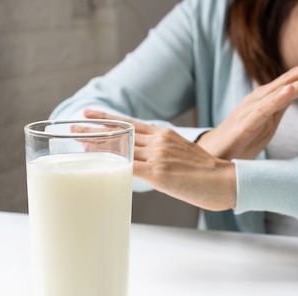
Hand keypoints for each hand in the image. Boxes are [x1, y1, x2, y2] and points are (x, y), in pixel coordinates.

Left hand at [79, 110, 235, 210]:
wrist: (224, 180)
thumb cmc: (206, 173)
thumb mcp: (182, 154)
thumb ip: (162, 154)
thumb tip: (144, 163)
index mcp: (164, 134)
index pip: (130, 123)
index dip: (108, 118)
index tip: (89, 113)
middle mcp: (159, 140)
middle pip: (121, 132)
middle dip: (95, 130)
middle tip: (73, 126)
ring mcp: (158, 156)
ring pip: (122, 147)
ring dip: (99, 147)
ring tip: (80, 145)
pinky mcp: (159, 173)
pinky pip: (130, 167)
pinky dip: (113, 165)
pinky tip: (99, 165)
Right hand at [198, 51, 297, 159]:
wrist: (212, 157)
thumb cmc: (240, 141)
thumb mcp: (266, 123)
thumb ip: (279, 107)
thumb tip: (296, 94)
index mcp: (268, 98)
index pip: (294, 80)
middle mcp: (260, 98)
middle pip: (290, 79)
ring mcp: (251, 110)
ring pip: (281, 91)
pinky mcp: (245, 125)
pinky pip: (263, 110)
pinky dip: (277, 99)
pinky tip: (290, 90)